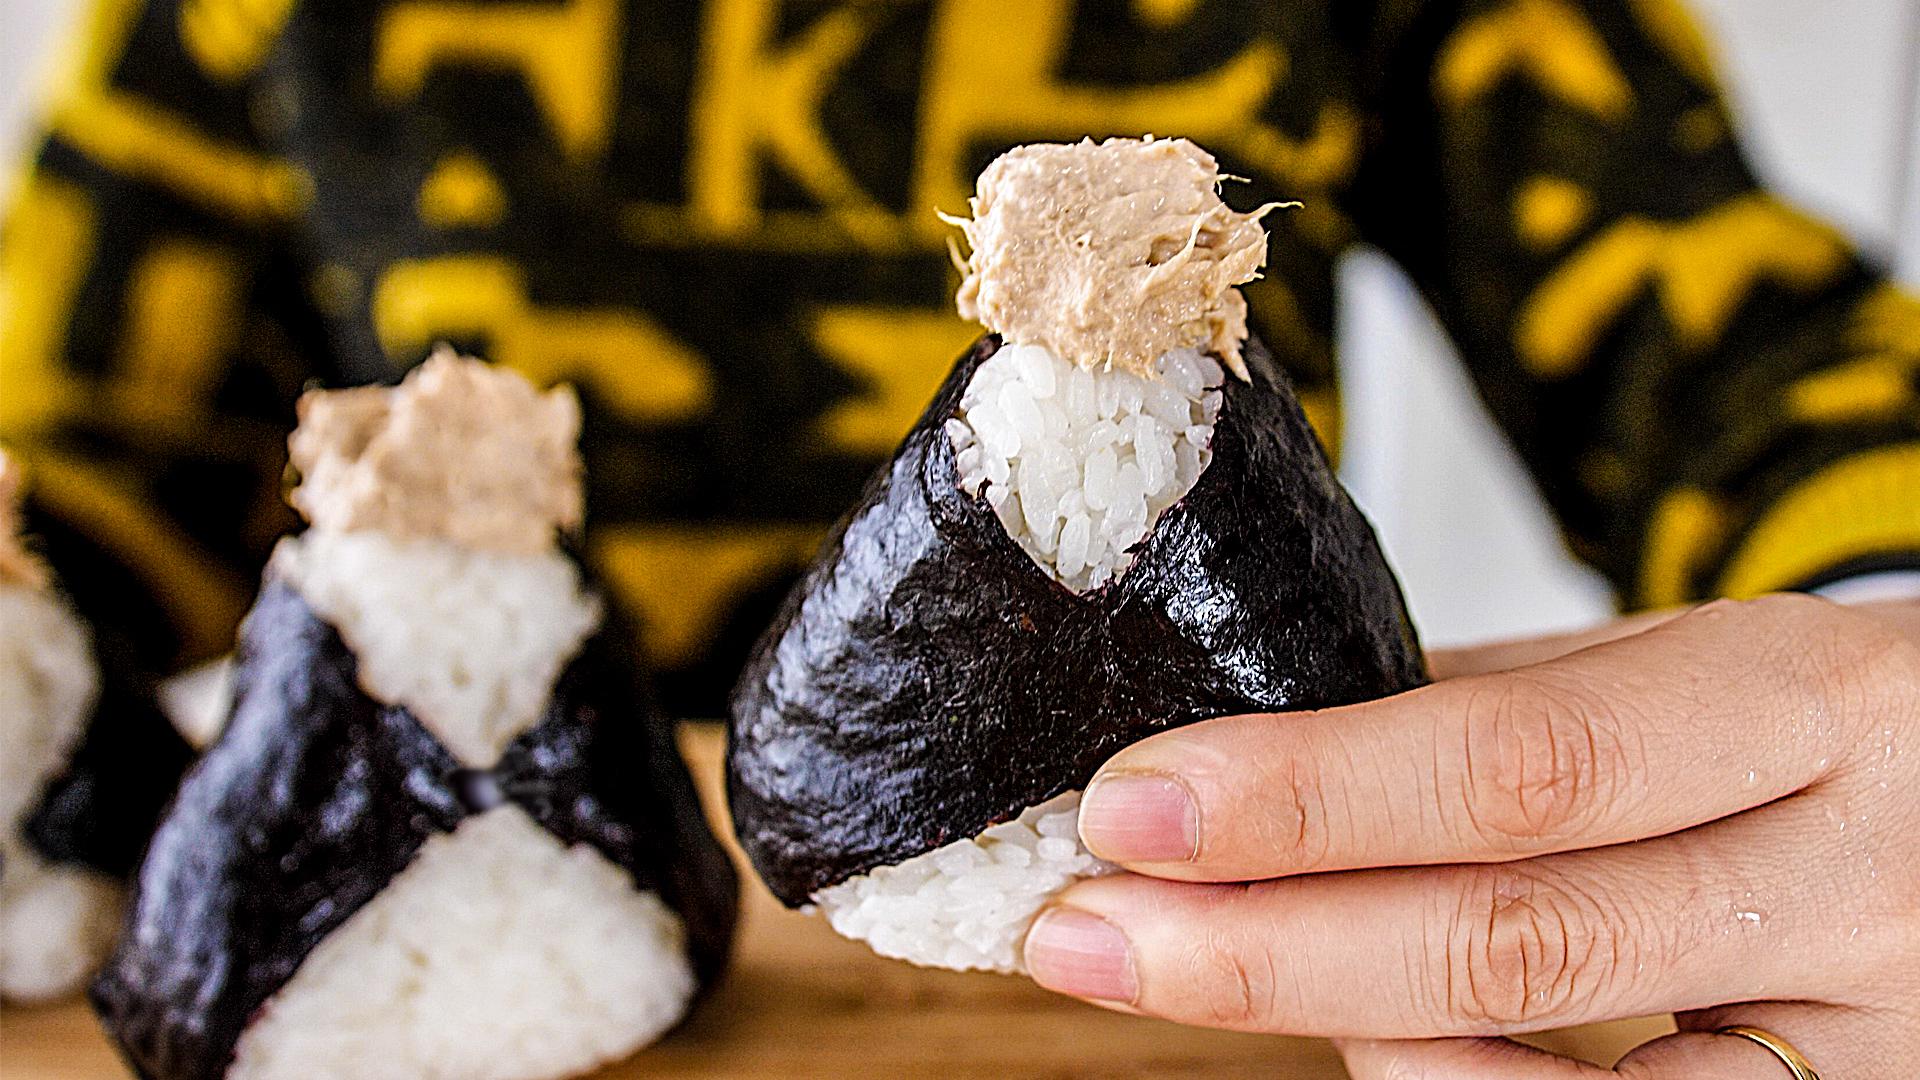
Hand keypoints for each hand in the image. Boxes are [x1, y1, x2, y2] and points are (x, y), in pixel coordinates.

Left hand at [1022, 594, 1919, 1076]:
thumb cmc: (1841, 728)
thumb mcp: (1691, 670)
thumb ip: (1505, 708)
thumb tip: (1263, 733)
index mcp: (1802, 702)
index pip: (1521, 759)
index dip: (1306, 794)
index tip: (1132, 804)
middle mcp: (1853, 878)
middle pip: (1519, 935)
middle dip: (1262, 944)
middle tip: (1085, 928)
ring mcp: (1869, 1031)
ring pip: (1561, 1073)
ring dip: (1330, 1030)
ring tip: (1168, 973)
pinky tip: (1359, 1048)